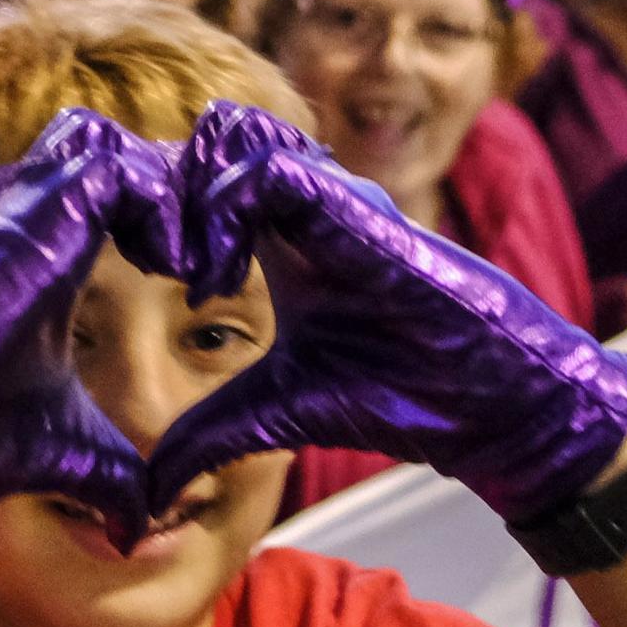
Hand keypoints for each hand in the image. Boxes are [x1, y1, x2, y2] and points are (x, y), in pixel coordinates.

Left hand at [154, 102, 626, 524]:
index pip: (197, 178)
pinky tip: (216, 275)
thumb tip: (150, 492)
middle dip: (163, 191)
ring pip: (232, 134)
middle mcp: (301, 206)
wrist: (483, 407)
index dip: (155, 212)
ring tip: (187, 266)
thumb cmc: (395, 398)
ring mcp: (330, 200)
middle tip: (154, 260)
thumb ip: (207, 435)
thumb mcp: (272, 414)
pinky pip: (272, 168)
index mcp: (278, 240)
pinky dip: (225, 209)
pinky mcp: (357, 211)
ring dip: (191, 193)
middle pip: (207, 140)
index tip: (143, 272)